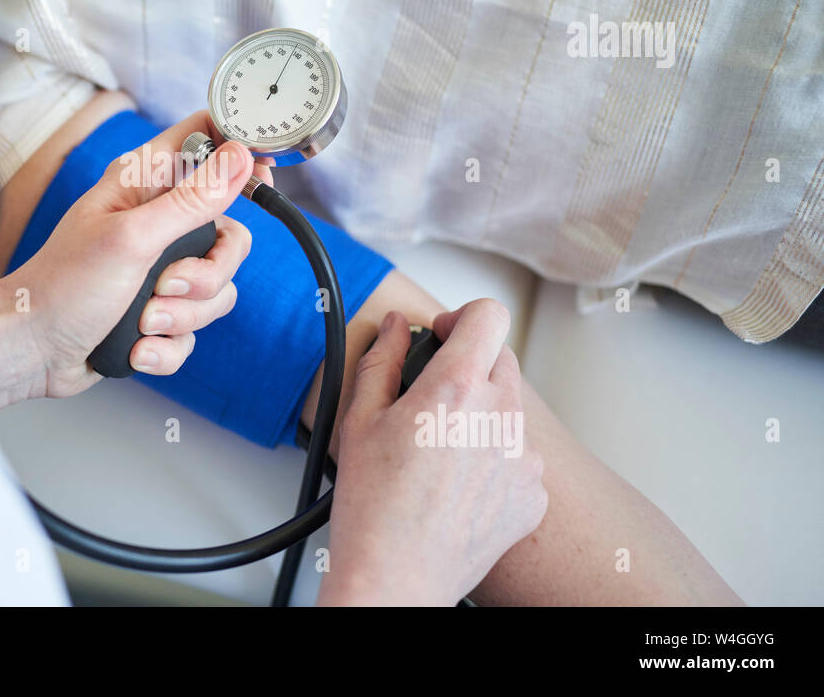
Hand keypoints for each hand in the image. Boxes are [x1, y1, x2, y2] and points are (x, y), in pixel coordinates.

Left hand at [0, 110, 269, 411]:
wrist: (32, 352)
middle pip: (230, 236)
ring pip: (217, 291)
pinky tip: (135, 345)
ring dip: (181, 317)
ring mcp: (160, 269)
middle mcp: (158, 222)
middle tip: (165, 283)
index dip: (239, 152)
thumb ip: (191, 199)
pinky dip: (166, 345)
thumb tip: (239, 156)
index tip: (258, 180)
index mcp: (145, 185)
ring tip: (142, 320)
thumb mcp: (132, 237)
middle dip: (207, 274)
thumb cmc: (64, 286)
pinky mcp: (160, 312)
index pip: (205, 140)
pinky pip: (194, 329)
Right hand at [318, 300, 547, 605]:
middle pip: (501, 360)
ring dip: (482, 414)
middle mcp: (500, 417)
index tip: (443, 337)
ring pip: (509, 410)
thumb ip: (381, 360)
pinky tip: (457, 485)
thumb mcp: (359, 420)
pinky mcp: (534, 493)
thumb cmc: (373, 506)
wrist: (397, 577)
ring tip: (439, 453)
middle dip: (468, 368)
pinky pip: (519, 455)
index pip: (488, 315)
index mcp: (456, 389)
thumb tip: (396, 326)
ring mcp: (523, 458)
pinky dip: (494, 460)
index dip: (462, 318)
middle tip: (429, 401)